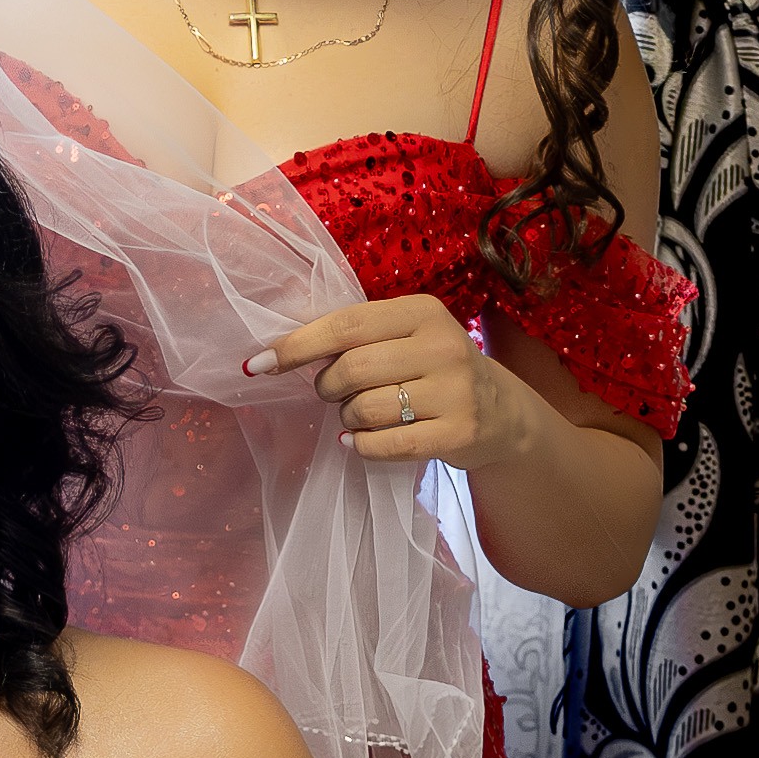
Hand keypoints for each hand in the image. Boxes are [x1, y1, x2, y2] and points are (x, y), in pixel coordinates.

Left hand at [246, 292, 538, 472]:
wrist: (501, 412)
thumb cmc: (433, 370)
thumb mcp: (406, 337)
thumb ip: (356, 337)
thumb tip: (278, 350)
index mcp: (422, 311)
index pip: (344, 326)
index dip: (296, 346)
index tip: (257, 364)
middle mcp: (442, 345)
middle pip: (351, 370)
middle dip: (327, 387)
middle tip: (333, 393)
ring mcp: (455, 391)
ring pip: (365, 409)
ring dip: (347, 418)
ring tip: (359, 415)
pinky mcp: (459, 432)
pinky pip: (385, 444)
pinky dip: (362, 446)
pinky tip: (359, 441)